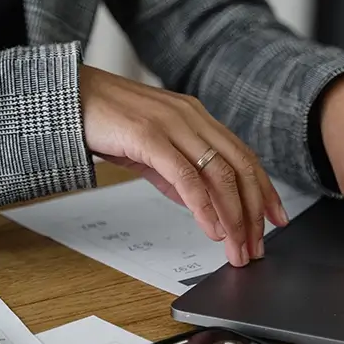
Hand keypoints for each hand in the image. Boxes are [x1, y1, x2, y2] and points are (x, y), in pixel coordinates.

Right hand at [78, 65, 287, 266]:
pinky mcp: (150, 137)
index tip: (277, 218)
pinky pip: (187, 176)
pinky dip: (204, 207)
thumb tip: (202, 205)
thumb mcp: (153, 150)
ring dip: (234, 216)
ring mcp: (173, 125)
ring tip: (237, 246)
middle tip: (258, 245)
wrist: (65, 97)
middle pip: (240, 168)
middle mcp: (194, 118)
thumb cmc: (108, 120)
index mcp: (199, 118)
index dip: (265, 190)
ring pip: (220, 174)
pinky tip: (212, 229)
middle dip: (254, 211)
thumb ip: (179, 174)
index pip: (244, 157)